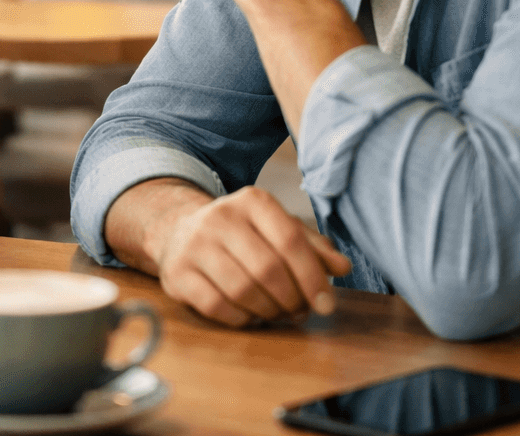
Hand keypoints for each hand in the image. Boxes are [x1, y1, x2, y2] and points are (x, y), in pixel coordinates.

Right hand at [154, 185, 350, 327]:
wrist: (180, 232)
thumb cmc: (242, 235)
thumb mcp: (278, 230)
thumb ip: (312, 247)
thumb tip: (342, 267)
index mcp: (252, 201)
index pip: (290, 240)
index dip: (312, 277)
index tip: (326, 304)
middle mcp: (220, 216)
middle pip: (268, 268)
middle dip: (292, 299)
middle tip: (299, 312)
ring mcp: (194, 244)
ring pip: (243, 290)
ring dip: (268, 312)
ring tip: (277, 314)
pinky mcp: (177, 273)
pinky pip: (217, 306)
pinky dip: (241, 319)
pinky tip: (250, 315)